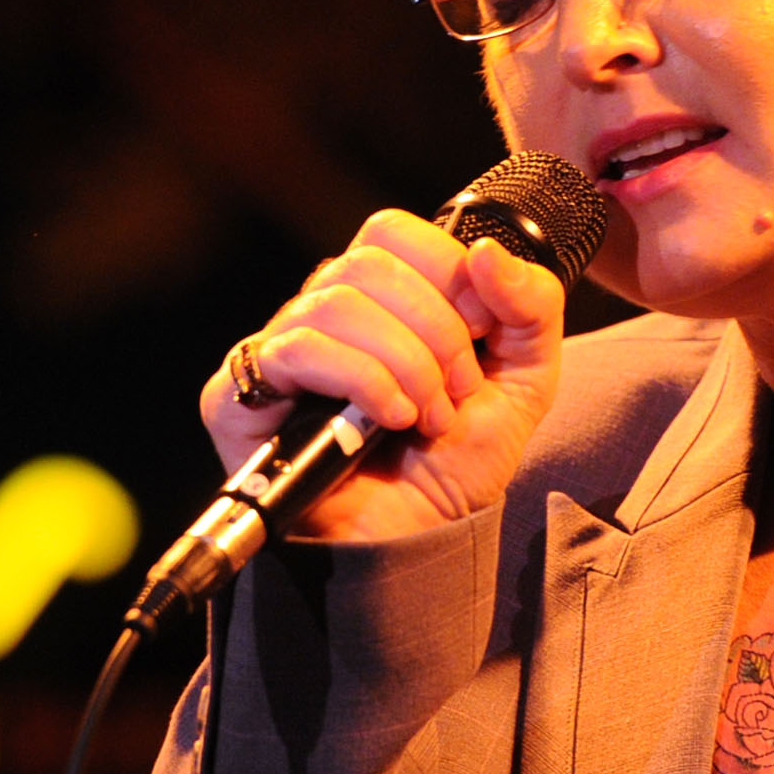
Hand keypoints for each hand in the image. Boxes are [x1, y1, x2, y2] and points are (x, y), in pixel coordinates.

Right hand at [197, 210, 565, 542]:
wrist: (420, 541)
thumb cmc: (457, 460)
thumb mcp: (525, 377)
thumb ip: (530, 305)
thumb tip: (486, 249)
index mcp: (381, 294)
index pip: (395, 231)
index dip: (447, 274)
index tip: (483, 337)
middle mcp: (324, 310)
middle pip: (369, 262)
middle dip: (435, 331)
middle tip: (458, 393)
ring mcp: (280, 348)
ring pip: (336, 302)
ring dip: (403, 364)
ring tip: (425, 418)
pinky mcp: (243, 393)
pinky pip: (296, 349)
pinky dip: (361, 380)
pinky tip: (388, 420)